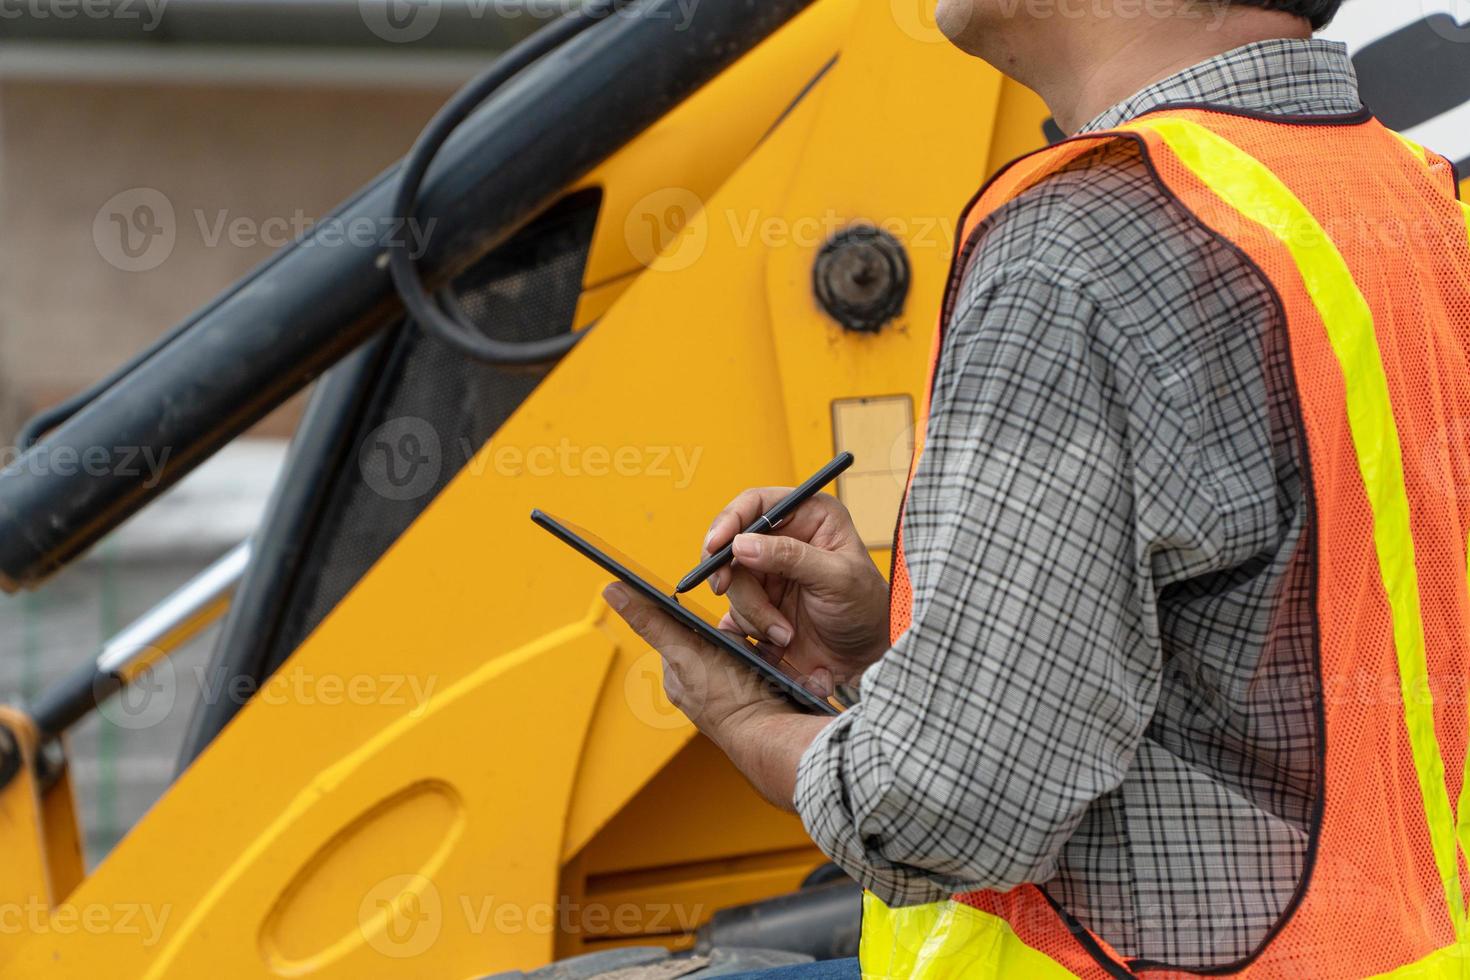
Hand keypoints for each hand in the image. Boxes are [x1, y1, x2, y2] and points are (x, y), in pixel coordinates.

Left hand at [601, 582, 833, 809]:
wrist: (773, 734)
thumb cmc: (728, 699)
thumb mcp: (685, 651)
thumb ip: (652, 622)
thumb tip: (611, 591)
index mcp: (678, 677)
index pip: (681, 629)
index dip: (698, 616)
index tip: (717, 611)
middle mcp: (699, 687)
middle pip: (713, 638)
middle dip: (732, 631)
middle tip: (747, 635)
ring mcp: (728, 694)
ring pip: (740, 652)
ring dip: (754, 645)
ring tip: (764, 649)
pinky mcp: (754, 697)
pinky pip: (760, 667)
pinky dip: (767, 661)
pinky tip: (776, 662)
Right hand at [703, 489, 889, 694]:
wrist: (866, 657)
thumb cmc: (865, 608)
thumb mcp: (836, 577)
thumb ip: (791, 557)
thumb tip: (742, 544)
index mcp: (809, 516)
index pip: (757, 504)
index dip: (730, 521)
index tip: (715, 546)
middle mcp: (785, 539)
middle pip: (734, 546)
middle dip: (736, 578)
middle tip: (726, 590)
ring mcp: (770, 572)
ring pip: (732, 583)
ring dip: (753, 613)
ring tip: (784, 633)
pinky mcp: (760, 602)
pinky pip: (734, 610)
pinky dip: (748, 627)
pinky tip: (774, 640)